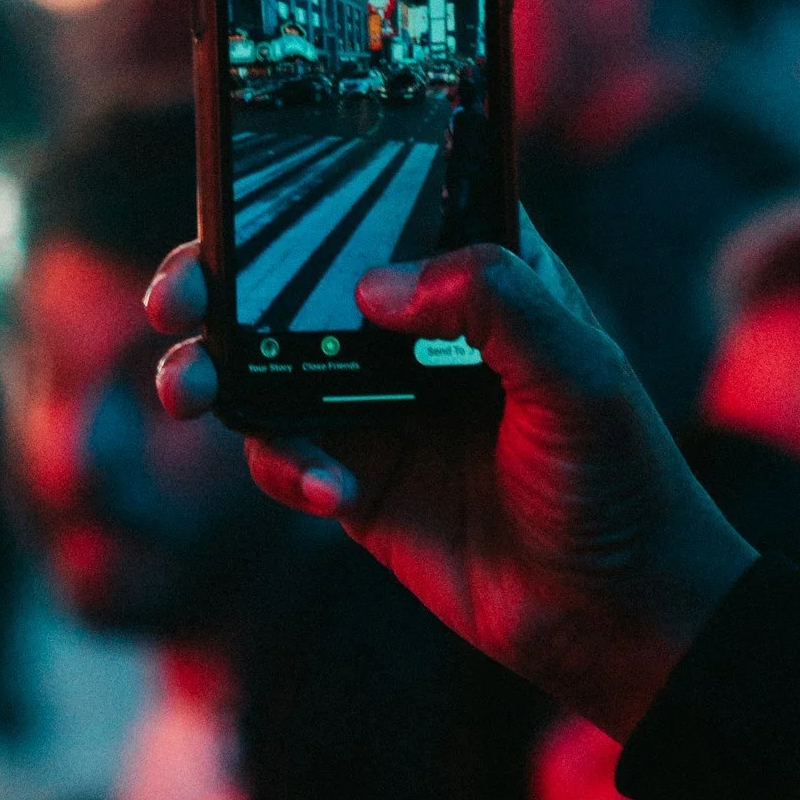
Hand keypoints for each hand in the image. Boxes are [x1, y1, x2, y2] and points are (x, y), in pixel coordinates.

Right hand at [146, 216, 754, 741]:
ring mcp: (377, 401)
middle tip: (176, 296)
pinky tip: (330, 491)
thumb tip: (375, 285)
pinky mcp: (356, 477)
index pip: (378, 200)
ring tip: (190, 392)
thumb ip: (492, 302)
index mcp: (473, 270)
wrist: (623, 619)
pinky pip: (284, 451)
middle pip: (292, 275)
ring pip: (264, 361)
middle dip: (217, 276)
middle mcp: (413, 325)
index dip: (302, 180)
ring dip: (211, 368)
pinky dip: (283, 465)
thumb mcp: (580, 370)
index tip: (235, 181)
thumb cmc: (623, 478)